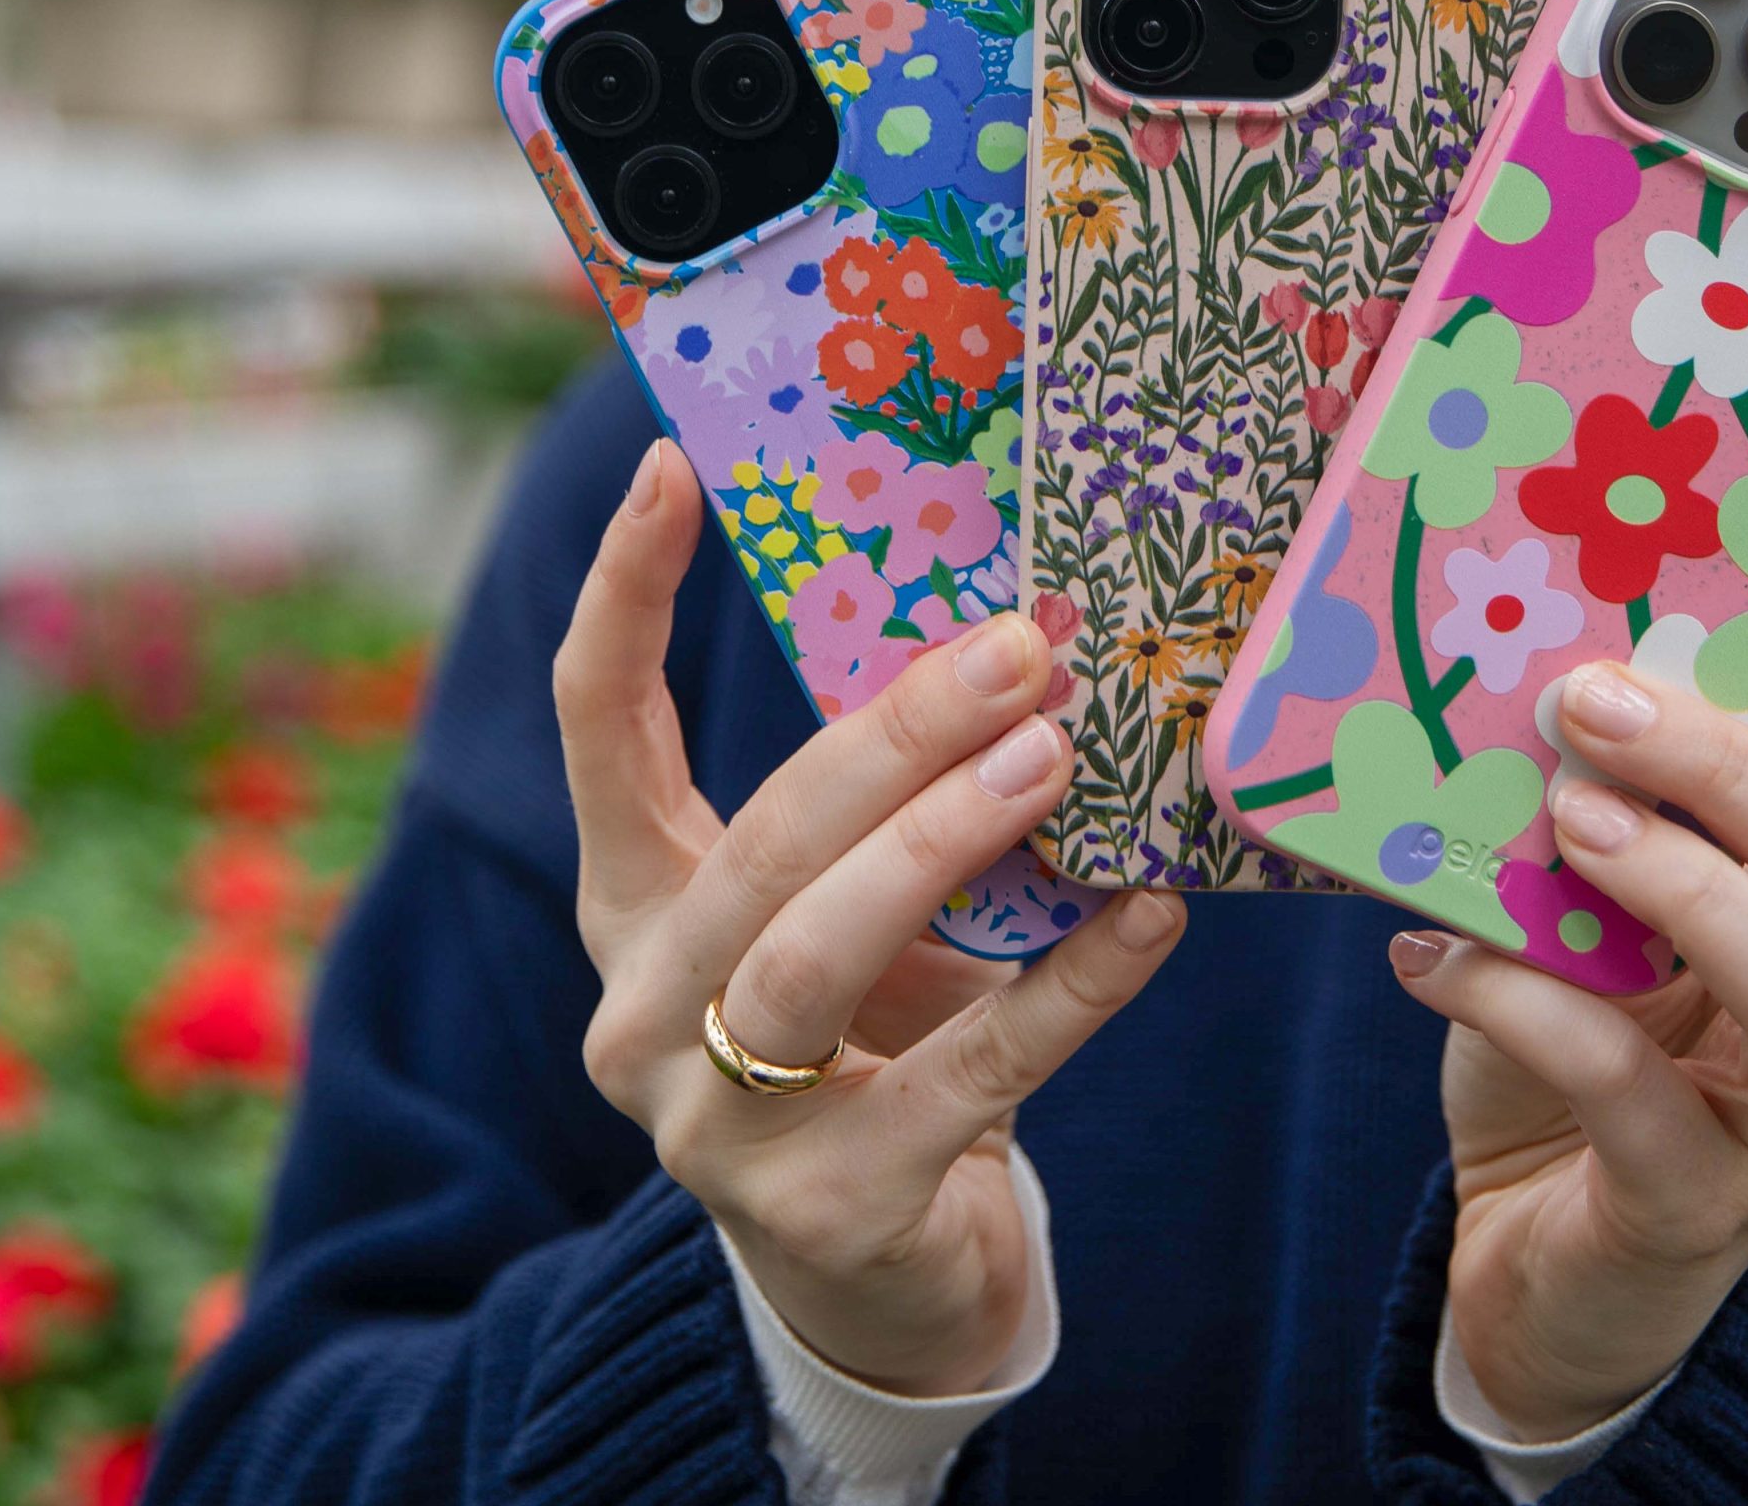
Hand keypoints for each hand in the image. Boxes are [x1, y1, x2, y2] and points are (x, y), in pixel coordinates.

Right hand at [555, 438, 1186, 1395]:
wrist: (886, 1280)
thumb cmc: (873, 1041)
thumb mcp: (858, 911)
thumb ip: (896, 807)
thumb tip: (1033, 651)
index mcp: (636, 906)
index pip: (599, 730)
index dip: (625, 597)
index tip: (672, 467)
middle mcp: (643, 1010)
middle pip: (756, 842)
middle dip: (892, 736)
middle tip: (1020, 652)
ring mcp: (715, 1124)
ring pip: (809, 955)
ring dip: (940, 846)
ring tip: (1053, 757)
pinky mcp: (825, 1210)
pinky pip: (962, 1076)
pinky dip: (1067, 990)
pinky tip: (1148, 918)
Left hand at [1393, 439, 1747, 1440]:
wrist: (1533, 1250)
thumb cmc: (1564, 1030)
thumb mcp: (1567, 887)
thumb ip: (1573, 781)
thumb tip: (1510, 616)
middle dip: (1734, 770)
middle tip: (1595, 703)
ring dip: (1683, 892)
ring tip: (1564, 826)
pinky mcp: (1697, 1210)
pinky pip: (1636, 1103)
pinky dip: (1532, 1011)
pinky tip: (1432, 957)